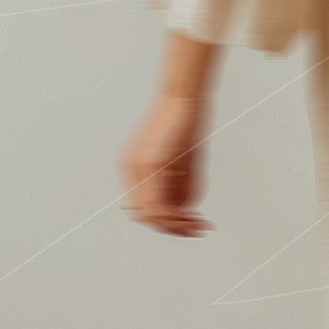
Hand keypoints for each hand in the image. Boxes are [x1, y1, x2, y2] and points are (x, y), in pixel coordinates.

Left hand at [117, 91, 213, 236]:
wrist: (183, 98)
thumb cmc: (184, 126)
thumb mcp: (183, 162)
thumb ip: (179, 186)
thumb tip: (183, 212)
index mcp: (133, 167)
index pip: (142, 208)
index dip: (165, 222)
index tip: (188, 225)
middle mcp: (131, 168)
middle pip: (144, 215)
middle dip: (172, 228)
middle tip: (195, 230)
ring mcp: (139, 166)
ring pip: (152, 214)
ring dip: (177, 225)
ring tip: (198, 225)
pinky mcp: (152, 163)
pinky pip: (157, 203)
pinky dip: (176, 216)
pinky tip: (194, 217)